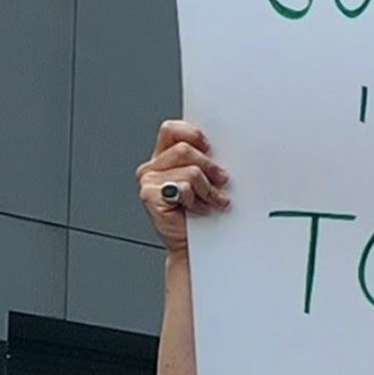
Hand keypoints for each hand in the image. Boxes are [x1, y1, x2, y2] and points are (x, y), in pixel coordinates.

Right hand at [137, 121, 230, 252]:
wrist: (197, 244)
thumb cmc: (204, 212)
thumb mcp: (209, 179)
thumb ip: (207, 160)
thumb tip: (224, 147)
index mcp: (165, 156)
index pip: (172, 130)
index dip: (192, 134)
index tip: (210, 146)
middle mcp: (154, 167)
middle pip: (185, 149)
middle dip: (210, 167)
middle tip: (221, 181)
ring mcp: (149, 181)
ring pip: (189, 170)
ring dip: (207, 188)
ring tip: (211, 201)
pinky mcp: (150, 196)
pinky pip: (183, 187)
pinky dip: (197, 199)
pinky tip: (198, 208)